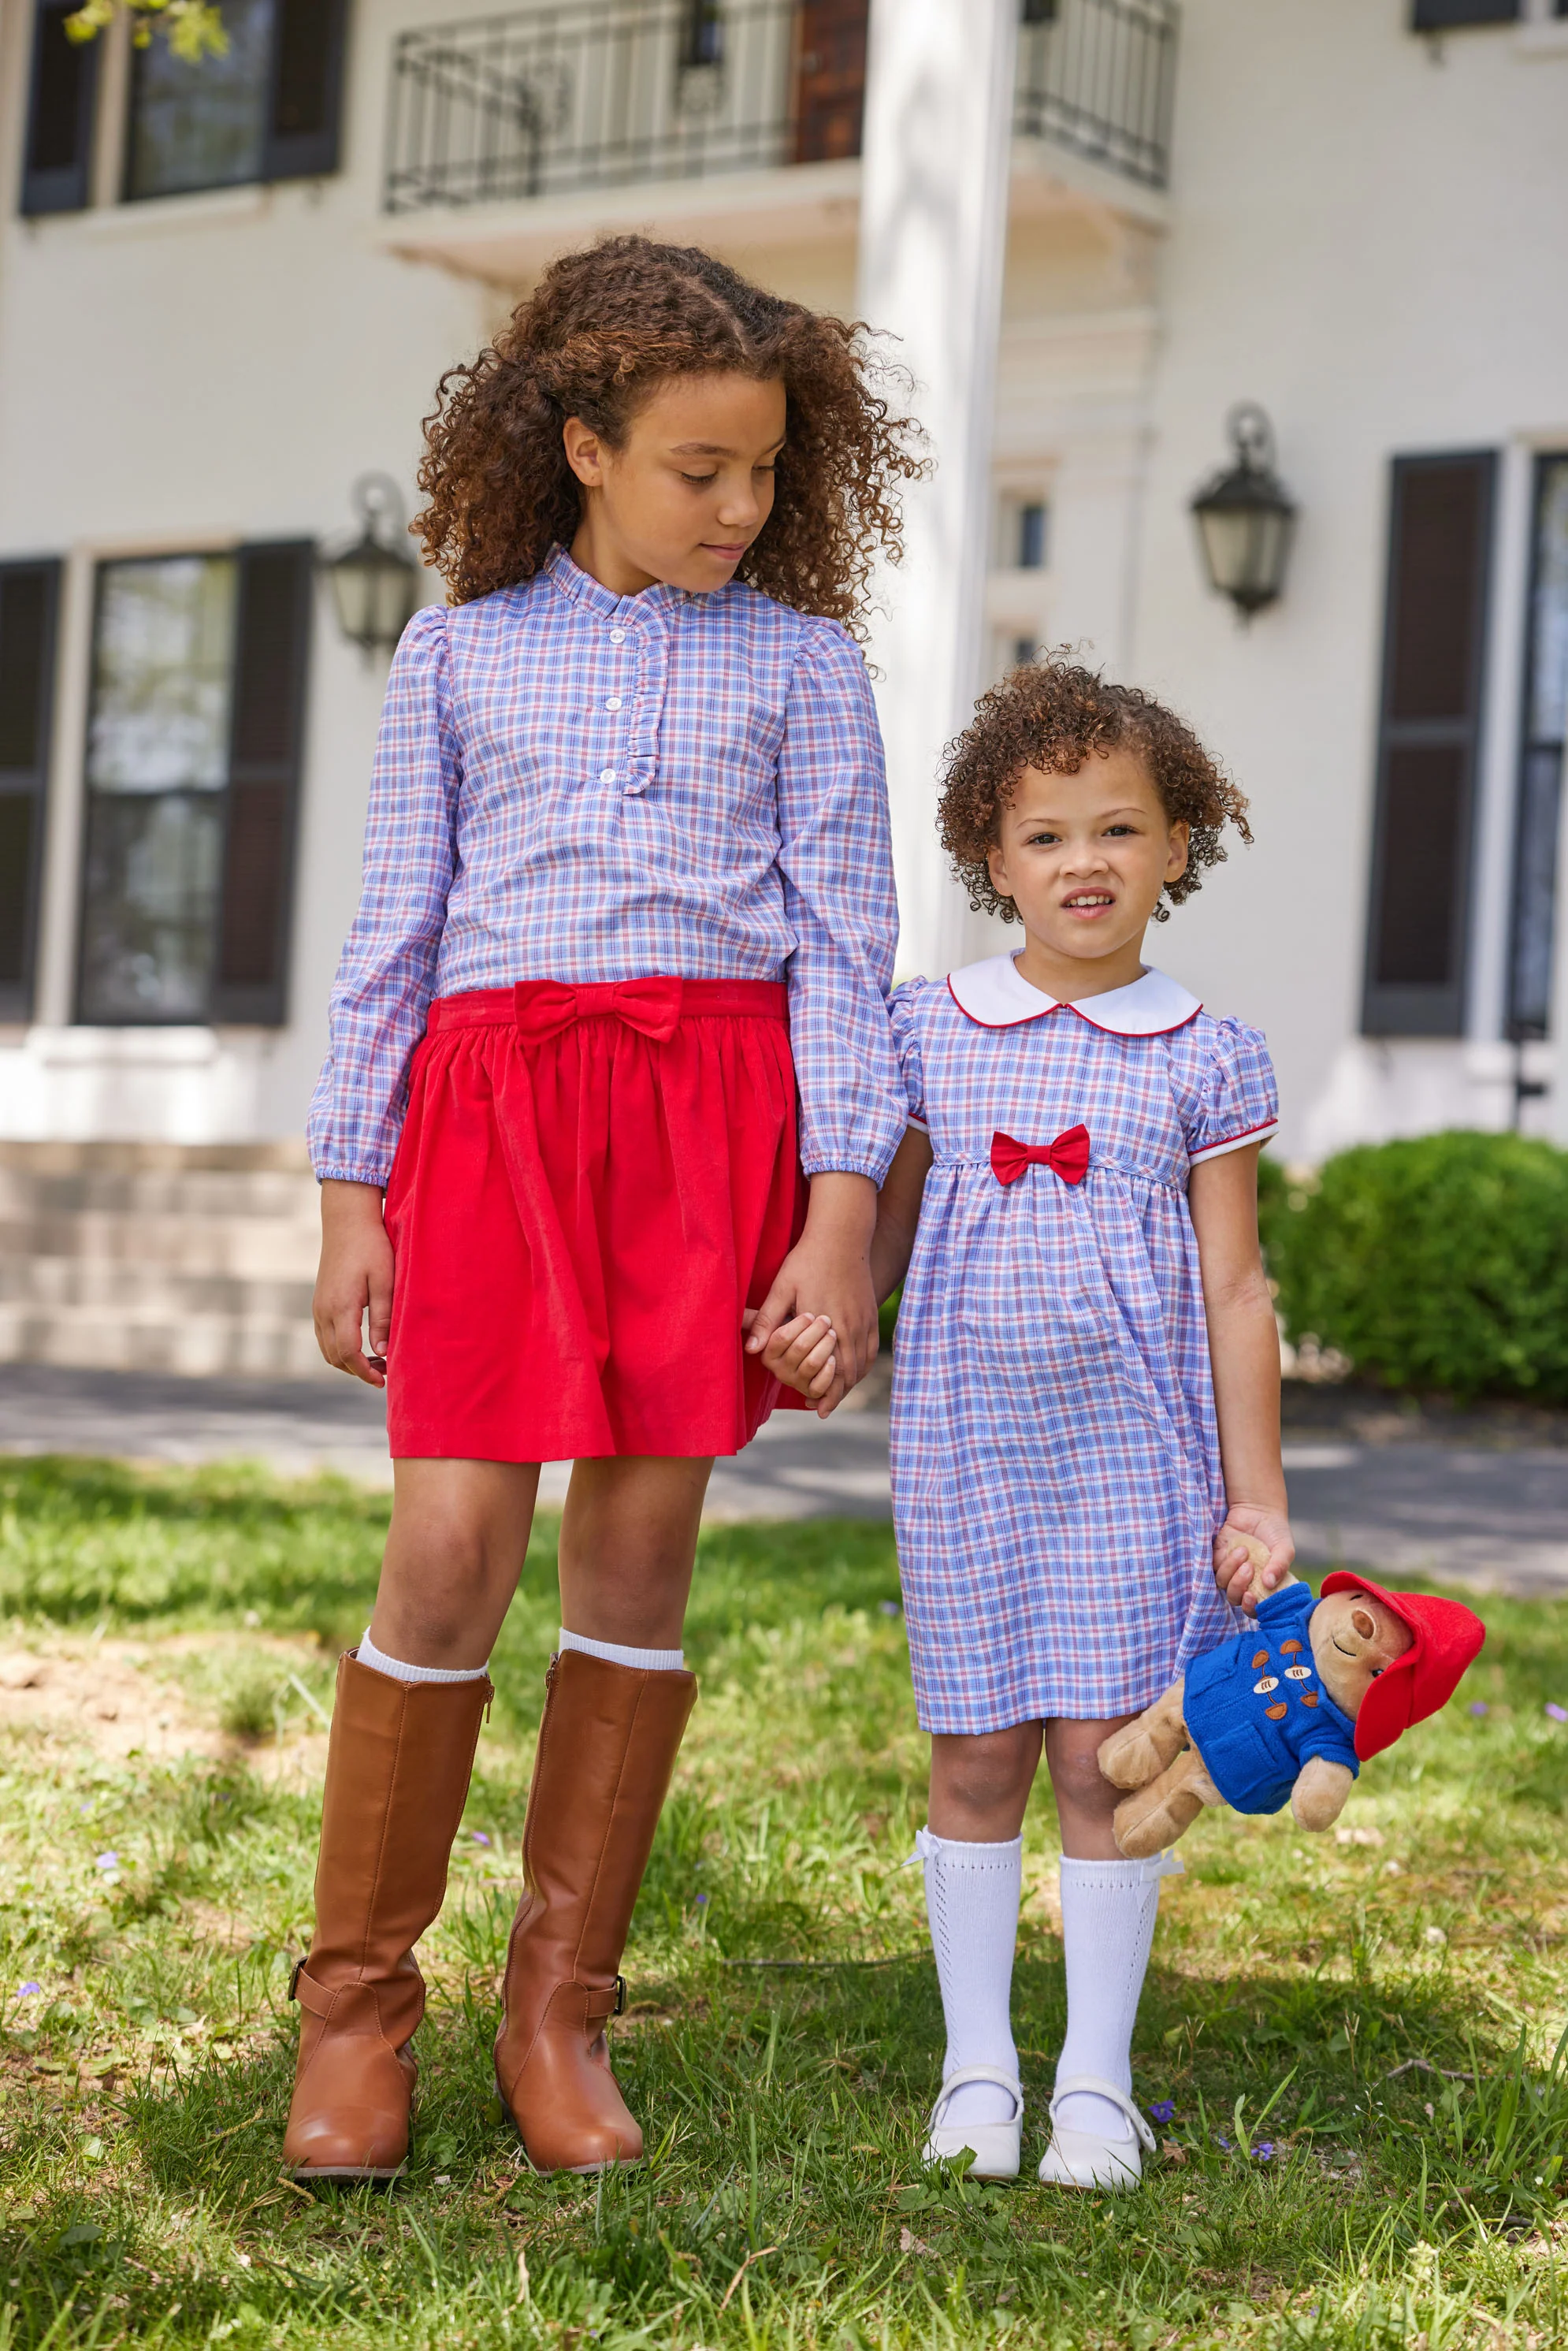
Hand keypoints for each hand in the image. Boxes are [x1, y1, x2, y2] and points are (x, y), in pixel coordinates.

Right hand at [314, 1180, 394, 1386]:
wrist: (346, 1220)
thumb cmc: (371, 1246)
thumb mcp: (385, 1281)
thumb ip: (384, 1318)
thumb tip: (382, 1352)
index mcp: (340, 1307)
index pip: (348, 1353)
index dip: (365, 1372)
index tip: (384, 1381)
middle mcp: (323, 1311)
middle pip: (335, 1357)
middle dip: (358, 1371)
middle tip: (386, 1372)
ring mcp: (318, 1307)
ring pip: (328, 1349)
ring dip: (349, 1361)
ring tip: (377, 1361)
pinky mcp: (319, 1302)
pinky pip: (324, 1337)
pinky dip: (340, 1349)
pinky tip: (362, 1343)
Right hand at [743, 1309, 839, 1402]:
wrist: (820, 1331)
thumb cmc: (797, 1313)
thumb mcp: (781, 1306)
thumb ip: (763, 1321)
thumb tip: (751, 1348)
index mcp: (767, 1352)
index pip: (782, 1337)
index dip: (800, 1324)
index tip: (810, 1314)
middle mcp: (778, 1370)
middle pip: (800, 1348)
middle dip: (817, 1331)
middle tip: (825, 1320)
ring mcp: (795, 1382)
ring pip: (812, 1364)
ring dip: (825, 1346)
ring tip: (831, 1334)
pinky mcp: (811, 1390)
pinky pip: (819, 1387)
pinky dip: (829, 1372)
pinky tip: (833, 1358)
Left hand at [744, 1172, 877, 1416]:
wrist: (841, 1235)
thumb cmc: (807, 1261)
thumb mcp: (782, 1288)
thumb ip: (768, 1320)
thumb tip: (752, 1349)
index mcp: (826, 1324)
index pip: (829, 1371)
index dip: (825, 1394)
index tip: (817, 1409)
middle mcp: (850, 1327)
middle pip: (848, 1373)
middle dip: (837, 1393)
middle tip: (823, 1406)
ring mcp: (865, 1320)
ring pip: (861, 1363)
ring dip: (850, 1381)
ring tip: (836, 1392)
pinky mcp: (872, 1312)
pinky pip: (871, 1348)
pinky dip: (862, 1364)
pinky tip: (853, 1369)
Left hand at [1214, 1505, 1294, 1613]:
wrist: (1259, 1509)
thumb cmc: (1275, 1532)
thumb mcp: (1284, 1548)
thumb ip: (1280, 1566)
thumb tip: (1269, 1583)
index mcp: (1262, 1585)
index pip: (1254, 1608)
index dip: (1251, 1608)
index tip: (1251, 1596)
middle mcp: (1245, 1581)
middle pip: (1234, 1598)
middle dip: (1238, 1587)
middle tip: (1249, 1569)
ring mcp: (1230, 1569)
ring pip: (1222, 1583)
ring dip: (1232, 1571)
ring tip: (1245, 1553)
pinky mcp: (1218, 1555)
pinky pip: (1214, 1566)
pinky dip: (1225, 1560)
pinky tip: (1238, 1548)